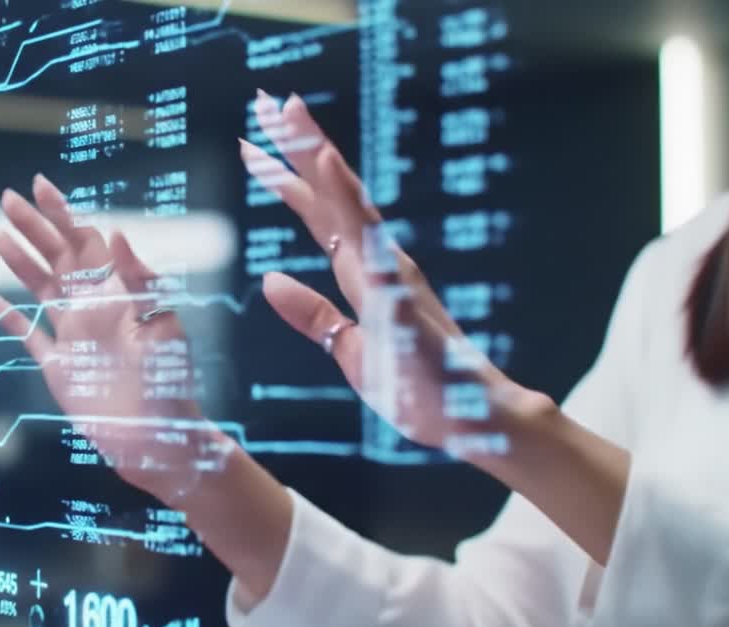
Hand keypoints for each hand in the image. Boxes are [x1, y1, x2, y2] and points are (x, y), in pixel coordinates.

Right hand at [0, 175, 232, 502]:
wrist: (160, 438)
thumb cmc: (171, 383)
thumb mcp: (163, 325)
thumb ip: (140, 279)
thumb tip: (117, 232)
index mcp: (116, 293)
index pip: (85, 242)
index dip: (62, 213)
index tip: (39, 186)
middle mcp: (93, 308)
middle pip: (57, 257)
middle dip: (33, 227)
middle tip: (7, 197)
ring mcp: (74, 337)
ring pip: (41, 289)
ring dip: (20, 262)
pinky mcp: (60, 368)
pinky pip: (32, 337)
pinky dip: (13, 321)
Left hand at [243, 91, 518, 461]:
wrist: (474, 422)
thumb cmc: (419, 390)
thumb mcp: (348, 352)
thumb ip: (313, 316)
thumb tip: (269, 280)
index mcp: (365, 276)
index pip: (319, 217)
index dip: (288, 178)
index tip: (255, 141)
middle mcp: (379, 264)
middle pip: (332, 195)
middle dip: (299, 147)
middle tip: (268, 101)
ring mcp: (392, 277)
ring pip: (349, 206)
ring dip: (319, 159)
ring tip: (291, 116)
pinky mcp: (400, 298)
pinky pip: (367, 240)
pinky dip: (346, 202)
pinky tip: (326, 168)